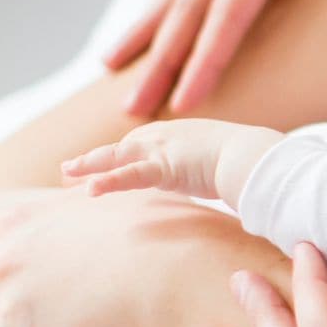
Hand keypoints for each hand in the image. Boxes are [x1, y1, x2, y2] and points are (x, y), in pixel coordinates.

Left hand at [61, 119, 281, 205]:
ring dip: (89, 166)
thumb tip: (227, 188)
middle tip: (69, 171)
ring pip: (116, 158)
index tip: (100, 168)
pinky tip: (88, 191)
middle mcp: (166, 136)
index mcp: (180, 135)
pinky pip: (130, 176)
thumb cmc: (253, 162)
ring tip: (66, 174)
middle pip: (122, 149)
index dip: (117, 158)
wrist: (260, 157)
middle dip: (95, 160)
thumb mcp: (229, 164)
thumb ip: (218, 172)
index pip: (141, 147)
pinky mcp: (165, 166)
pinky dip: (108, 182)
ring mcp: (163, 149)